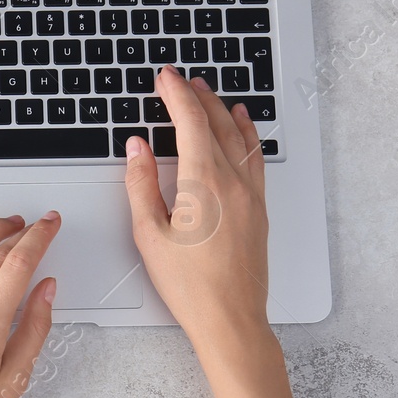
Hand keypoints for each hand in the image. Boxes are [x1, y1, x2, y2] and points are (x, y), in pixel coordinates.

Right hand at [123, 64, 271, 349]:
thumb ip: (141, 184)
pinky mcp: (260, 209)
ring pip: (239, 136)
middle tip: (180, 80)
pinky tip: (243, 127)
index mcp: (204, 182)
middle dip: (197, 96)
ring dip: (222, 110)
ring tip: (209, 93)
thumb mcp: (149, 234)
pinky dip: (247, 134)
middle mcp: (233, 181)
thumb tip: (137, 149)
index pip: (190, 121)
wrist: (231, 320)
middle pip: (217, 122)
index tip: (165, 78)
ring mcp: (251, 194)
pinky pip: (255, 157)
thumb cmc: (190, 285)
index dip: (176, 94)